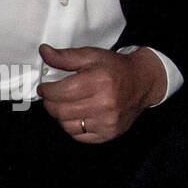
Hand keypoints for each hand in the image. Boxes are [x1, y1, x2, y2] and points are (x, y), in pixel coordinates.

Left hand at [36, 44, 166, 142]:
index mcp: (99, 81)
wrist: (142, 82)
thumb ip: (65, 57)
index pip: (59, 92)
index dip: (46, 90)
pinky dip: (75, 126)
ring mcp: (107, 121)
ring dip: (62, 115)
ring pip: (66, 125)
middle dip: (51, 103)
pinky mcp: (108, 133)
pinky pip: (78, 135)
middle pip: (60, 111)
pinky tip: (81, 114)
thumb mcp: (92, 56)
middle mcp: (105, 103)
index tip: (46, 87)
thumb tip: (45, 52)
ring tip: (70, 104)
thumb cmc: (116, 69)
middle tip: (55, 96)